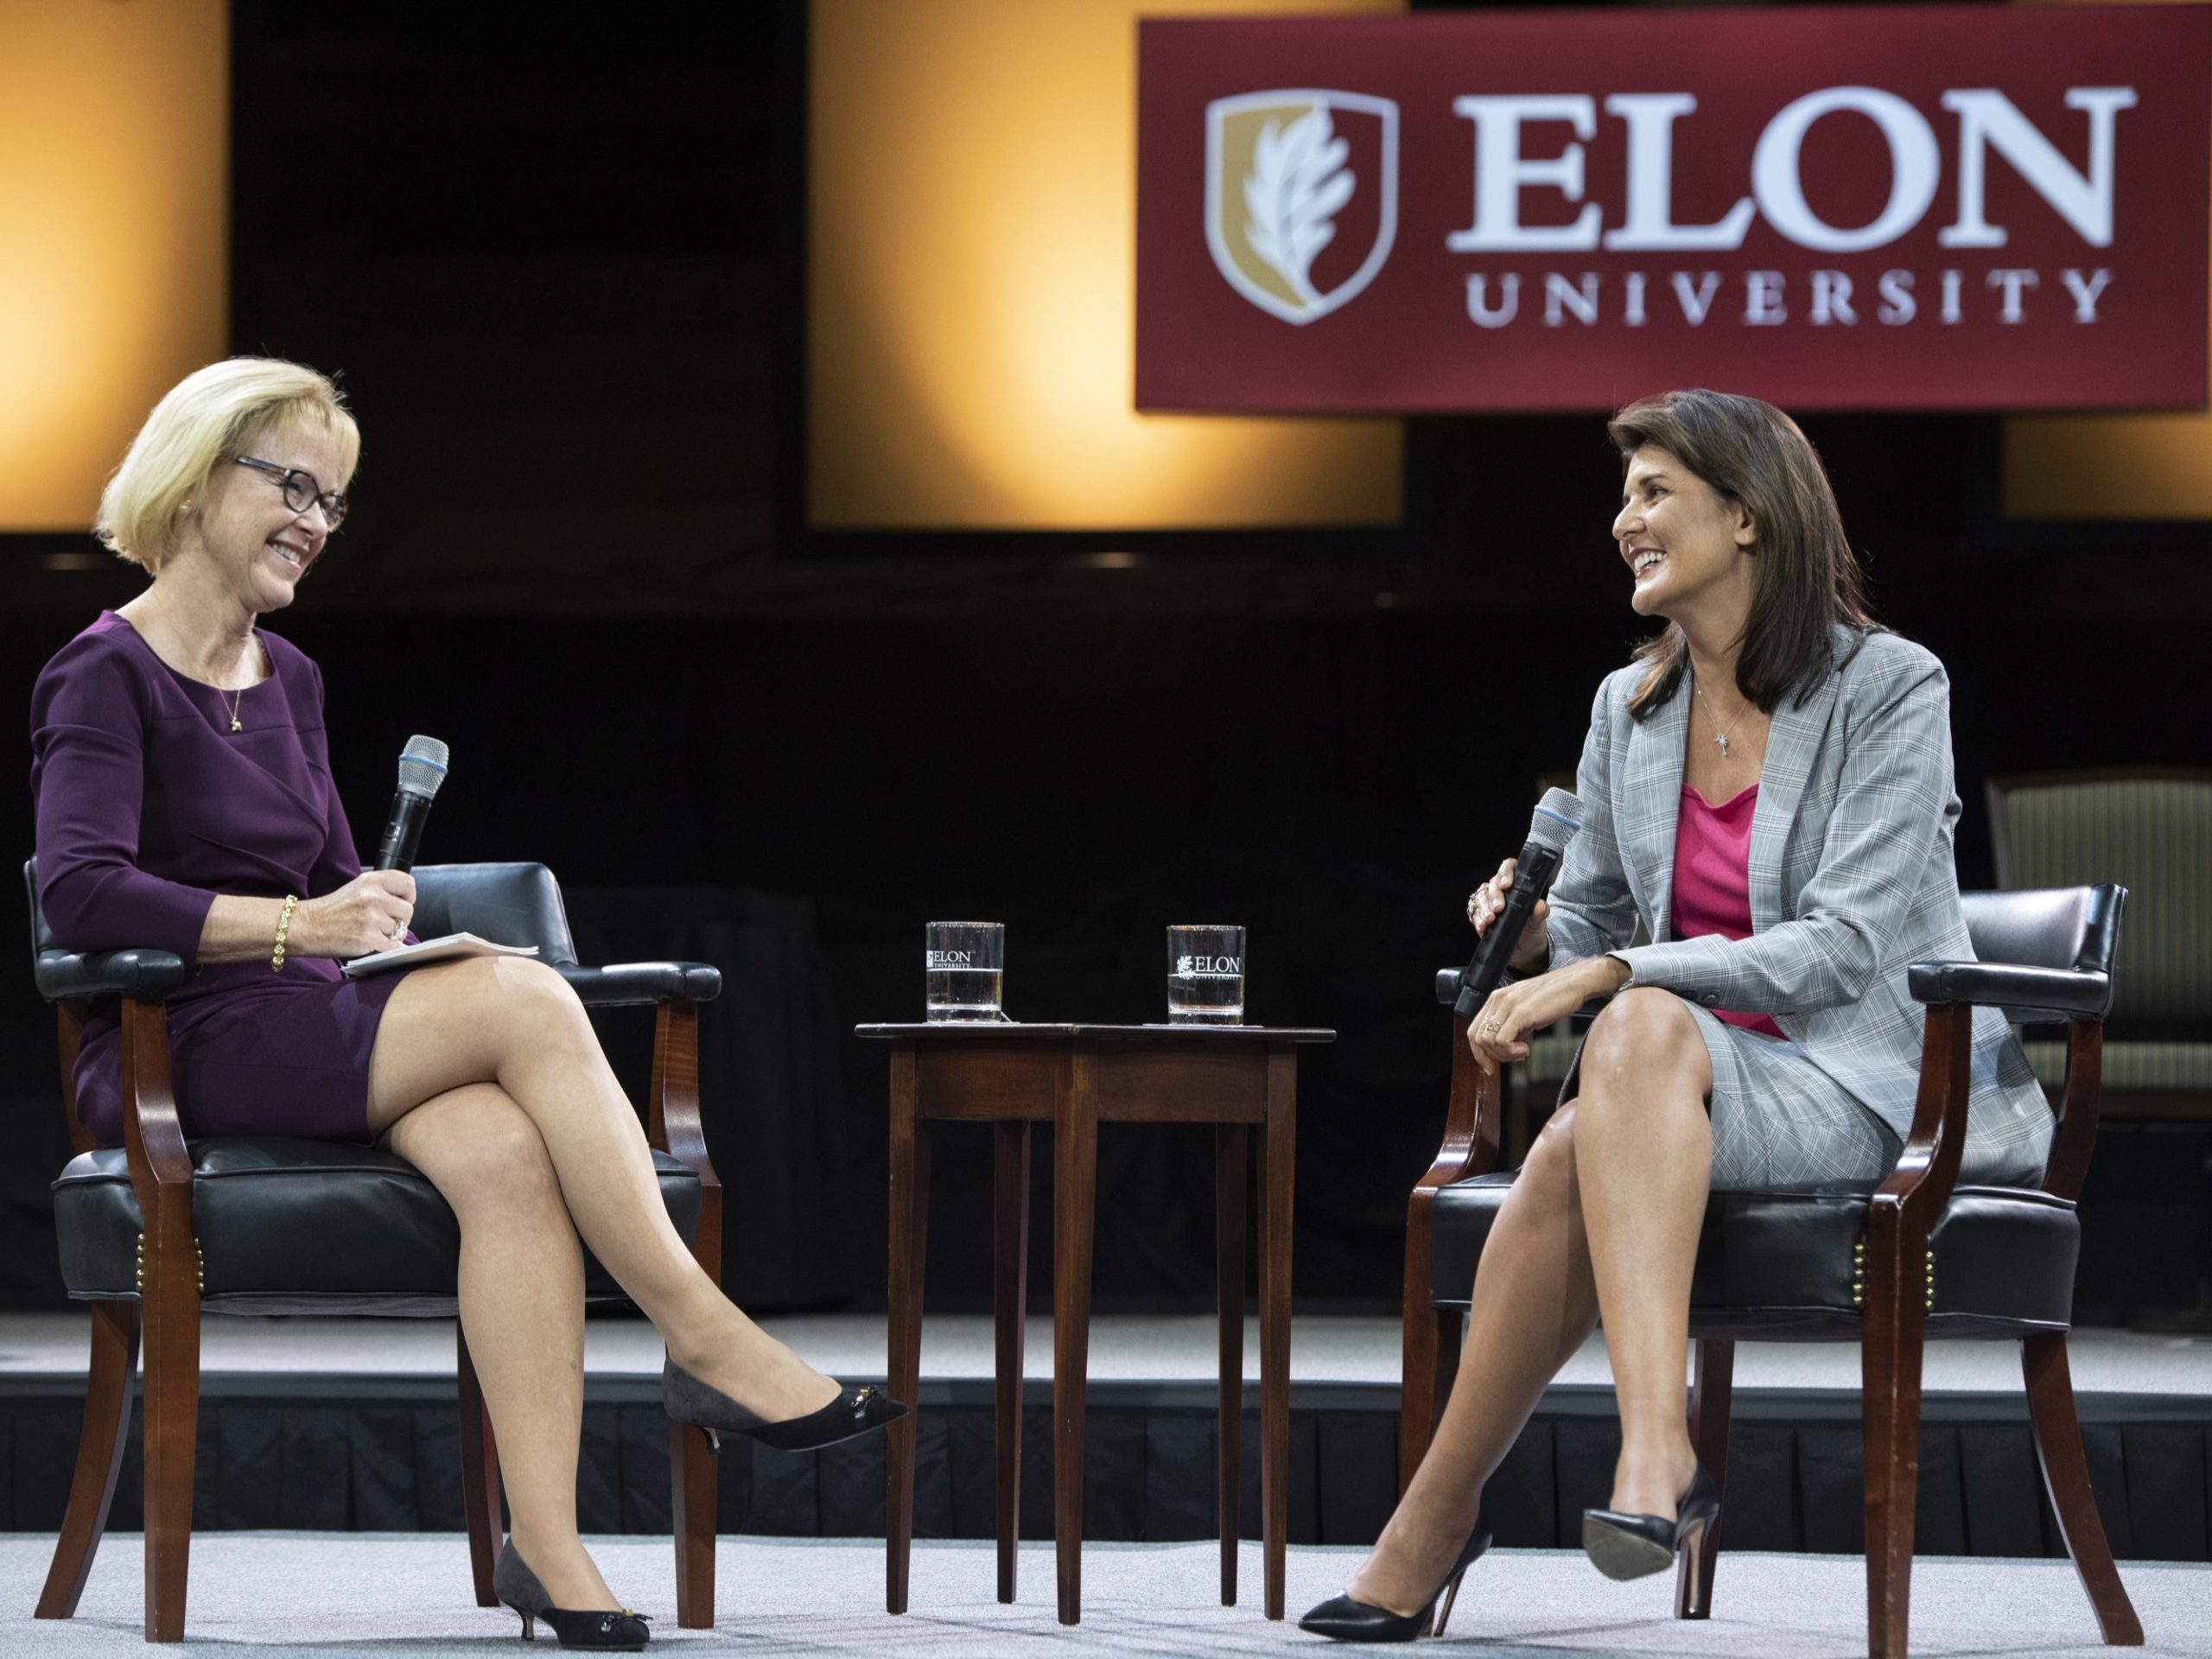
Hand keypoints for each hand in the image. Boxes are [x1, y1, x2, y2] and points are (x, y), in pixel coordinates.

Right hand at [293, 870, 414, 957]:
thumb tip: (407, 904)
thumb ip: (382, 891)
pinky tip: (371, 941)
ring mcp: (371, 917)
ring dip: (390, 934)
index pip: (407, 884)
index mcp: (371, 880)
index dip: (408, 896)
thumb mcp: (357, 888)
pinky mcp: (368, 937)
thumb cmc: (332, 910)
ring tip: (371, 931)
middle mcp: (373, 896)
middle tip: (384, 922)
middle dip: (400, 919)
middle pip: (408, 910)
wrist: (305, 926)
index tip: (403, 902)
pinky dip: (386, 947)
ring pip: (400, 929)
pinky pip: (392, 945)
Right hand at [1464, 856, 1550, 971]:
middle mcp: (1501, 890)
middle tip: (1499, 908)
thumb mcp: (1539, 922)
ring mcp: (1489, 902)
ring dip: (1484, 908)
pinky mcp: (1480, 915)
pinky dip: (1477, 919)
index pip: (1508, 868)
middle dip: (1494, 896)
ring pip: (1480, 897)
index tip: (1507, 884)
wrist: (1525, 949)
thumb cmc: (1532, 929)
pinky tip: (1482, 926)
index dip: (1505, 872)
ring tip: (1489, 919)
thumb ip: (1541, 913)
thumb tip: (1540, 905)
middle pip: (1492, 884)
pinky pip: (1474, 913)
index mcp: (1516, 884)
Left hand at [1465, 955, 1627, 1077]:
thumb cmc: (1555, 997)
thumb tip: (1506, 1048)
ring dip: (1504, 1054)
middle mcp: (1498, 1000)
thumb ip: (1513, 1028)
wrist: (1575, 983)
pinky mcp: (1521, 1012)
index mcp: (1497, 999)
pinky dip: (1512, 1051)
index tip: (1489, 1066)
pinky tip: (1527, 1049)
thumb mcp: (1527, 1012)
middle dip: (1493, 1056)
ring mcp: (1508, 1005)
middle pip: (1478, 1038)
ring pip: (1488, 1041)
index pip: (1474, 1030)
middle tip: (1513, 1058)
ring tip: (1522, 1052)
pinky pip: (1503, 1040)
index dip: (1479, 1053)